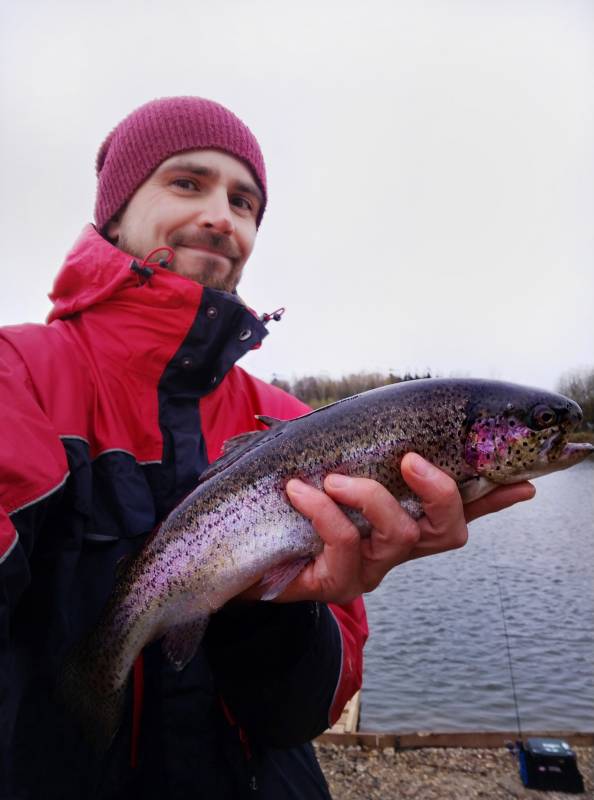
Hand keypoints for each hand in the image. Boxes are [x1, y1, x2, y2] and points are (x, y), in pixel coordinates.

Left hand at [268, 453, 534, 604]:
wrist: (242, 550)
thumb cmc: (292, 505)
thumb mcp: (326, 472)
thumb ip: (355, 452)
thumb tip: (379, 418)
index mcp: (403, 521)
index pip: (458, 511)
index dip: (493, 501)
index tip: (522, 482)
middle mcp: (395, 549)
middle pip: (447, 531)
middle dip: (441, 492)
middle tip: (411, 459)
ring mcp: (370, 569)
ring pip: (399, 536)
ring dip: (370, 497)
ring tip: (334, 479)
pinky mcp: (336, 583)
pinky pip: (342, 542)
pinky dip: (323, 509)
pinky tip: (298, 490)